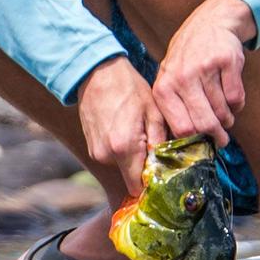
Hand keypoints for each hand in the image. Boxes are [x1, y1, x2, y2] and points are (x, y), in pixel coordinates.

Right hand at [77, 56, 164, 184]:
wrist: (97, 72)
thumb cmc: (129, 88)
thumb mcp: (154, 112)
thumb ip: (161, 143)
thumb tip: (168, 166)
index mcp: (124, 148)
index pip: (138, 187)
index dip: (152, 182)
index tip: (163, 172)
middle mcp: (106, 155)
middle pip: (131, 177)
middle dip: (145, 167)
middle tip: (154, 145)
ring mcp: (96, 153)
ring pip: (122, 168)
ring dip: (133, 157)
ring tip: (138, 132)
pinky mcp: (91, 148)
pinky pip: (112, 158)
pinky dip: (122, 151)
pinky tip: (127, 130)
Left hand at [154, 0, 253, 146]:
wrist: (210, 23)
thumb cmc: (187, 59)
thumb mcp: (170, 79)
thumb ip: (173, 109)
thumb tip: (182, 148)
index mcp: (164, 87)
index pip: (181, 128)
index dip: (195, 142)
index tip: (202, 146)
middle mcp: (182, 77)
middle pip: (204, 123)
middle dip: (216, 136)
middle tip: (221, 140)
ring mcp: (205, 68)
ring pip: (222, 112)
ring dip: (227, 118)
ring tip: (225, 114)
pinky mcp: (227, 61)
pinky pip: (237, 98)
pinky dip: (237, 104)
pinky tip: (231, 97)